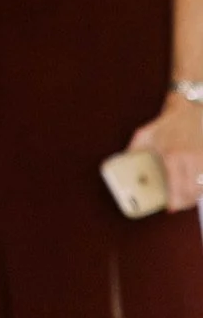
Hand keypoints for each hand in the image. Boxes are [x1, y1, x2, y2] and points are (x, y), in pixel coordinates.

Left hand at [129, 95, 202, 210]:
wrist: (192, 108)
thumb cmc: (168, 123)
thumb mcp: (145, 134)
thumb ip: (133, 150)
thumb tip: (121, 165)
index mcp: (172, 155)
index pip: (176, 187)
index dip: (174, 202)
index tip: (169, 208)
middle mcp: (191, 159)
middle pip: (192, 192)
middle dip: (184, 203)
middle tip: (177, 205)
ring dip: (195, 196)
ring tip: (186, 198)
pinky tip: (196, 187)